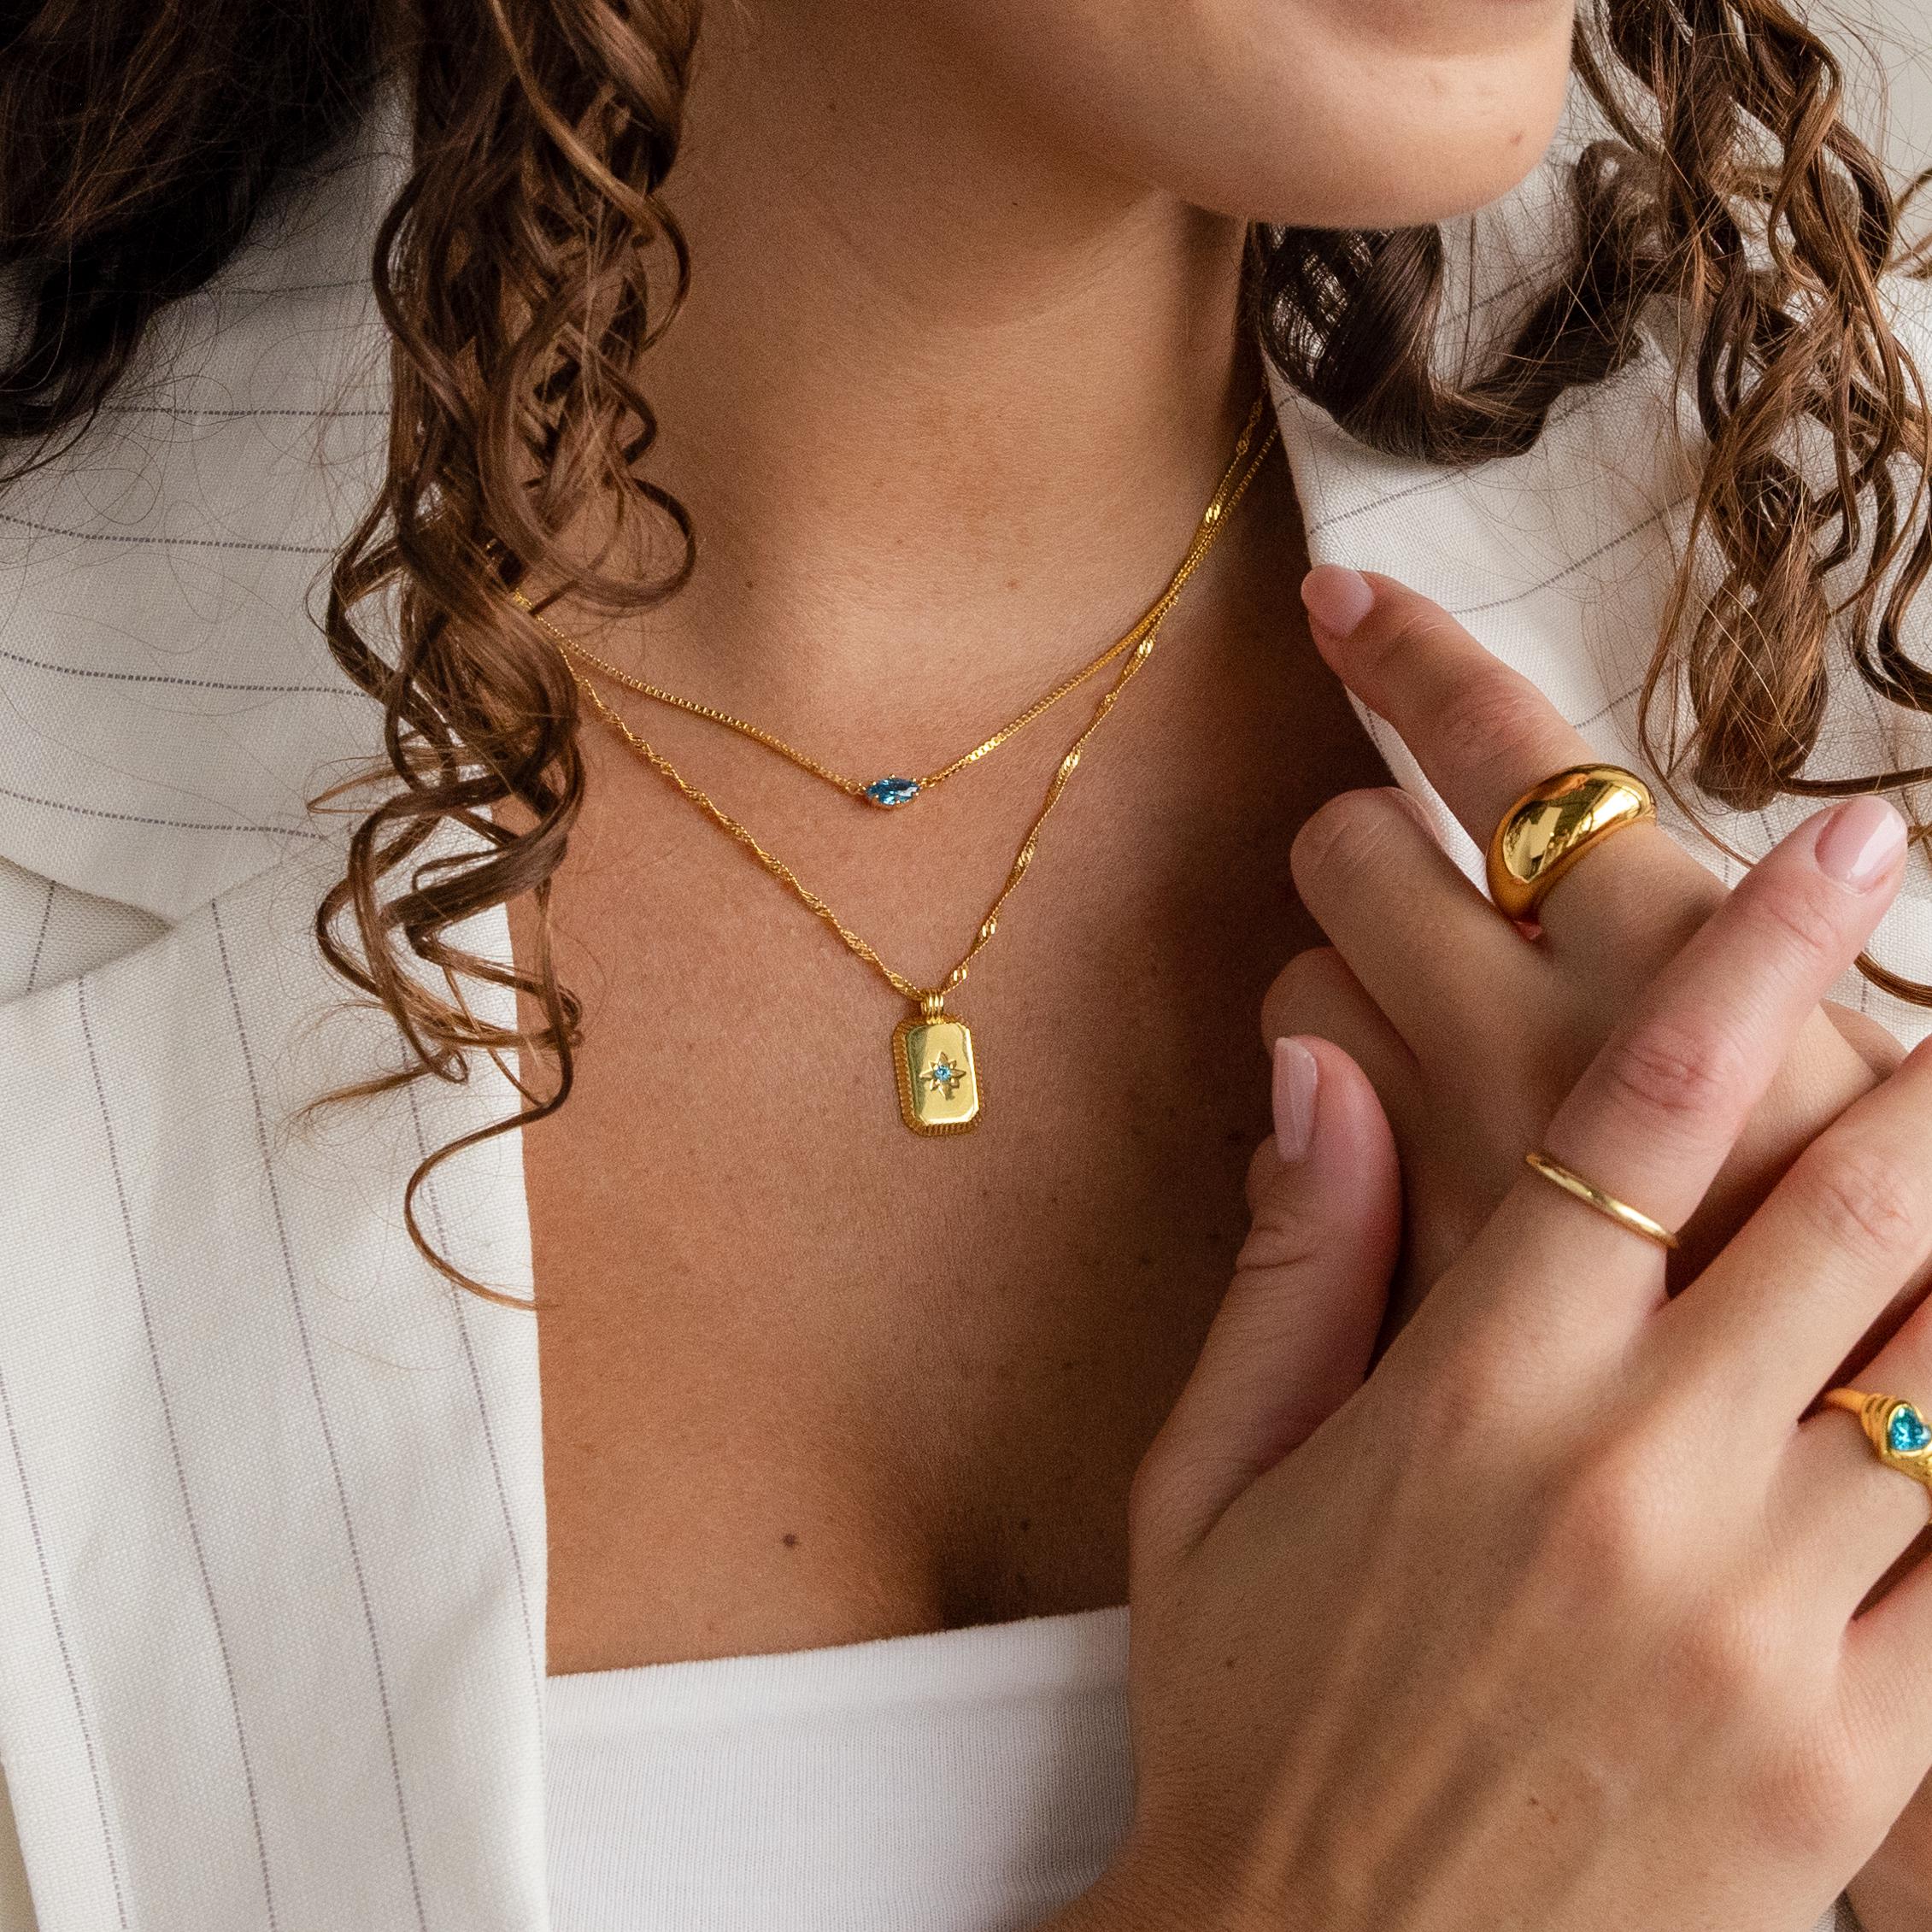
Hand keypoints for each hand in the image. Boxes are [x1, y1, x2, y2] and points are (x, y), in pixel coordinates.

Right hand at [1269, 567, 1931, 1926]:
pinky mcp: (1845, 1752)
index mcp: (1471, 1393)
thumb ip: (1288, 1260)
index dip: (1748, 958)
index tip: (1837, 847)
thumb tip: (1315, 1060)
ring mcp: (1759, 1618)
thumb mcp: (1207, 1481)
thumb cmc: (1255, 1712)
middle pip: (1843, 1205)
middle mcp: (1630, 1475)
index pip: (1637, 1114)